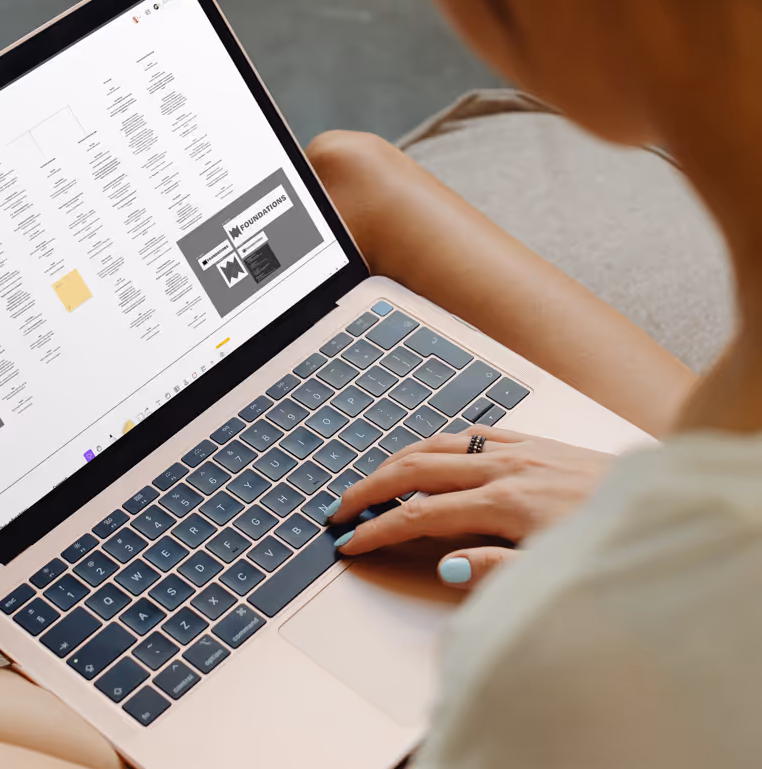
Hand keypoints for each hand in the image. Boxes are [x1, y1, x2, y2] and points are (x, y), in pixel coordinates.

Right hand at [329, 425, 614, 589]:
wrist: (663, 498)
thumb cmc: (611, 536)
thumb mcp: (554, 568)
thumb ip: (496, 569)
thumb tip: (446, 565)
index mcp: (504, 502)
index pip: (421, 515)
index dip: (379, 529)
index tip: (350, 542)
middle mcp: (504, 468)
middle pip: (416, 469)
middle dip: (371, 487)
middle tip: (340, 506)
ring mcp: (517, 449)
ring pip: (438, 443)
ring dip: (397, 459)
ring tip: (372, 477)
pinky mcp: (533, 440)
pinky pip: (473, 433)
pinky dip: (441, 441)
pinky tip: (434, 450)